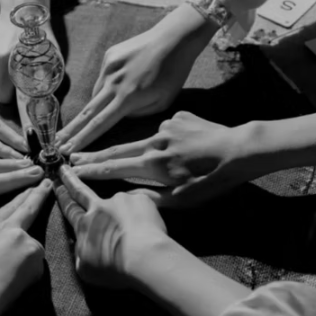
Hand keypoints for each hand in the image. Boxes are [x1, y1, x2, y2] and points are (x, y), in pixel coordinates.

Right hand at [0, 15, 60, 104]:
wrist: (23, 9)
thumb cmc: (40, 34)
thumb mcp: (51, 54)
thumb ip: (49, 75)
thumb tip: (48, 96)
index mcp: (12, 62)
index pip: (4, 96)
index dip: (15, 100)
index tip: (24, 97)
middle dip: (9, 94)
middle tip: (21, 87)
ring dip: (4, 83)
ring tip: (15, 73)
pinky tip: (9, 64)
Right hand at [0, 179, 51, 315]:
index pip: (8, 208)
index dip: (19, 197)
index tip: (28, 187)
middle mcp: (10, 229)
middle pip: (28, 209)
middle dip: (38, 194)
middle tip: (47, 183)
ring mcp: (26, 242)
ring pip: (31, 247)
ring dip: (25, 258)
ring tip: (6, 276)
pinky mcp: (36, 257)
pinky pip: (35, 265)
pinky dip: (28, 272)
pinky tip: (13, 282)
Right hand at [54, 165, 168, 288]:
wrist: (145, 257)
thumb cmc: (114, 268)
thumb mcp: (86, 270)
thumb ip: (80, 254)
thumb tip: (81, 247)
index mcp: (84, 225)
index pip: (69, 207)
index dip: (62, 196)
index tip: (56, 183)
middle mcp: (100, 208)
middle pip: (82, 191)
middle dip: (70, 179)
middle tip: (64, 167)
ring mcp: (121, 200)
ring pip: (119, 204)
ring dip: (122, 213)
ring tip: (134, 230)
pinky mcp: (141, 200)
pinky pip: (140, 207)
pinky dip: (142, 217)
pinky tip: (148, 229)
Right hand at [56, 4, 217, 153]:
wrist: (174, 38)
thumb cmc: (173, 74)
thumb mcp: (162, 102)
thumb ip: (136, 114)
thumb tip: (117, 117)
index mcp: (128, 98)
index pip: (99, 124)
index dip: (82, 140)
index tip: (68, 151)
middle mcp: (114, 83)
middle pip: (87, 112)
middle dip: (70, 131)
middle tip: (56, 144)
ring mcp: (109, 67)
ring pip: (95, 95)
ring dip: (95, 107)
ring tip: (107, 108)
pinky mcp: (109, 56)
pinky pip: (101, 79)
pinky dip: (106, 87)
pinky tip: (119, 85)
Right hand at [70, 111, 254, 207]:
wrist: (242, 149)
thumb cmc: (214, 179)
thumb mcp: (184, 200)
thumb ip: (152, 198)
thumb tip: (127, 197)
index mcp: (153, 164)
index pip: (113, 167)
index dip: (91, 169)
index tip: (73, 170)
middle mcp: (154, 141)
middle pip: (118, 149)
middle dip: (94, 154)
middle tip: (74, 155)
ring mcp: (166, 125)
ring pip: (147, 139)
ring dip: (149, 150)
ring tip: (172, 161)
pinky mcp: (179, 115)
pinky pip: (167, 129)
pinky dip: (171, 139)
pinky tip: (189, 147)